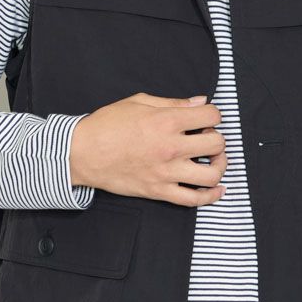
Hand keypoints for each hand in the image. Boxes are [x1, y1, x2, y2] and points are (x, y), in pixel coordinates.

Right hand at [69, 92, 226, 206]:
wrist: (82, 153)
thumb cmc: (107, 125)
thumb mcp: (139, 102)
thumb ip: (173, 102)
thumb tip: (199, 102)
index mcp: (167, 121)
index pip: (211, 116)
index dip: (213, 114)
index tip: (207, 118)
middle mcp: (171, 147)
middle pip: (217, 144)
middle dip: (217, 138)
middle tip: (206, 137)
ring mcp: (166, 172)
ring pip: (211, 174)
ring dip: (219, 166)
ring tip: (213, 161)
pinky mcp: (159, 191)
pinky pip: (193, 200)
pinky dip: (210, 197)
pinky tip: (217, 190)